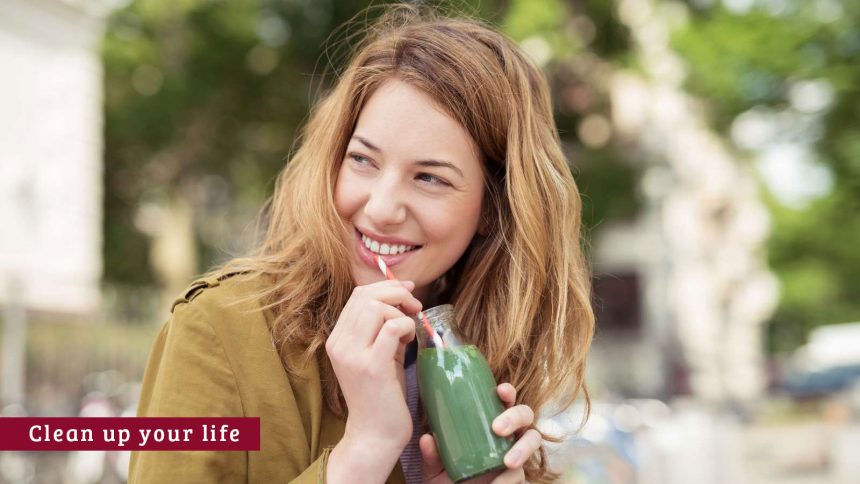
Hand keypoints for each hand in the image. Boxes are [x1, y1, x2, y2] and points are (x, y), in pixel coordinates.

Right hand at [325, 280, 422, 450]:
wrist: (375, 434)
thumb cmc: (381, 394)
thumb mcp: (378, 353)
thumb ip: (383, 327)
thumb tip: (403, 295)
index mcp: (337, 339)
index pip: (358, 295)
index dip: (386, 287)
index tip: (408, 292)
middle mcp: (339, 345)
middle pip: (366, 296)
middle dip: (397, 293)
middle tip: (415, 306)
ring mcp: (353, 355)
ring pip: (376, 307)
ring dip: (401, 312)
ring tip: (410, 331)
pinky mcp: (372, 367)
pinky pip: (391, 327)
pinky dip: (406, 326)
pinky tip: (410, 340)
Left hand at [420, 383, 541, 483]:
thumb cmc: (447, 478)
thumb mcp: (435, 467)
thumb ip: (432, 454)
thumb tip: (427, 438)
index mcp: (489, 423)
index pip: (504, 401)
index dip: (507, 392)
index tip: (501, 390)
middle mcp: (506, 436)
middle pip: (525, 415)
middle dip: (516, 417)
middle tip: (498, 429)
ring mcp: (514, 455)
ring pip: (532, 441)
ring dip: (523, 449)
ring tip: (508, 462)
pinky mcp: (516, 477)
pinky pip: (521, 475)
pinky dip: (510, 479)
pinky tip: (496, 483)